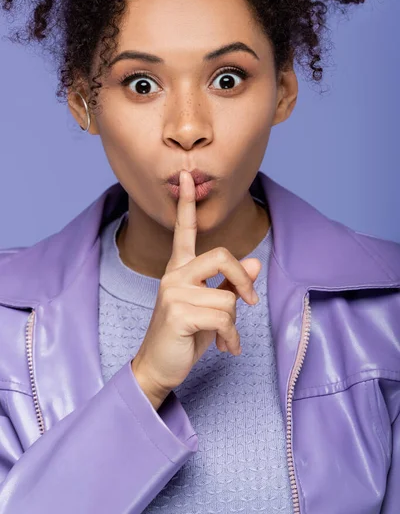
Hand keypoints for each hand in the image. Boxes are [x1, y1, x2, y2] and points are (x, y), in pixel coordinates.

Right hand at [131, 169, 261, 401]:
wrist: (159, 367)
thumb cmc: (186, 334)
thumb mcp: (212, 306)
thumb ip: (230, 282)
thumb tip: (254, 261)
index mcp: (180, 269)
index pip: (184, 230)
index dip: (186, 203)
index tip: (185, 176)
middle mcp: (174, 274)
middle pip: (222, 255)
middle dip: (243, 280)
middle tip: (251, 301)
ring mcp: (173, 292)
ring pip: (228, 296)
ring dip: (233, 323)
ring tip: (224, 338)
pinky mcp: (177, 312)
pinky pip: (224, 318)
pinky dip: (231, 338)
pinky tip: (224, 348)